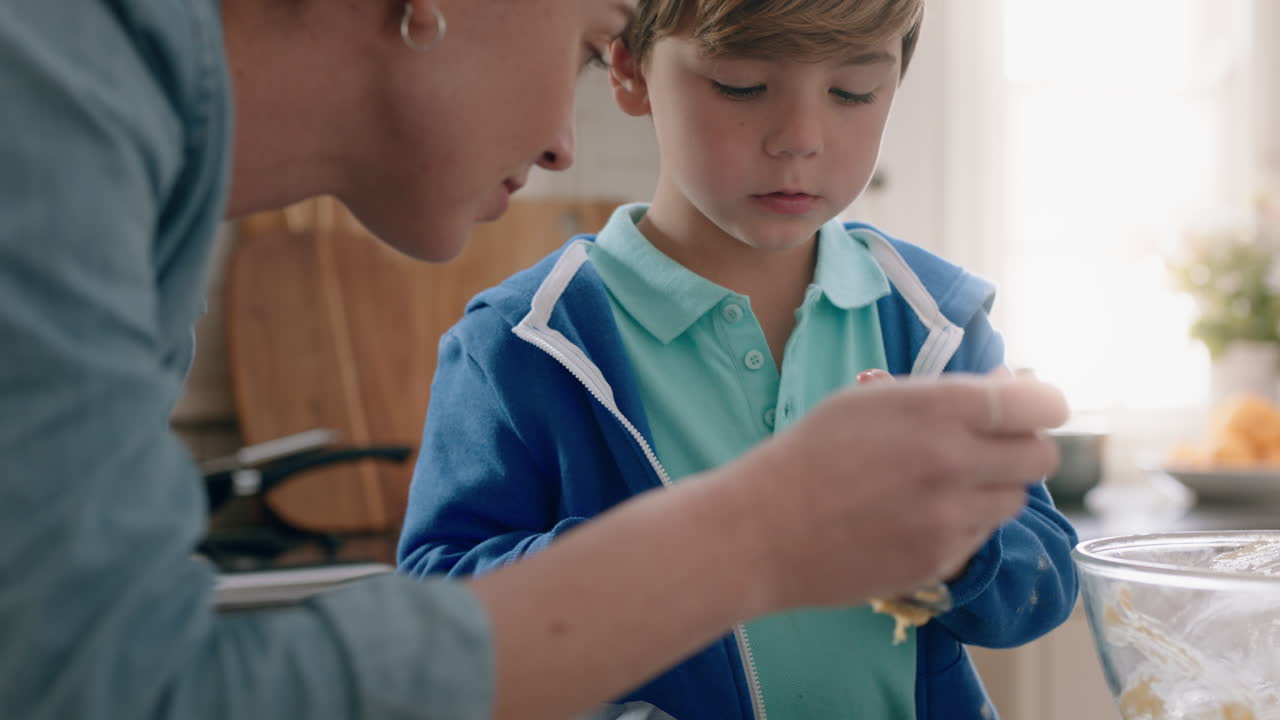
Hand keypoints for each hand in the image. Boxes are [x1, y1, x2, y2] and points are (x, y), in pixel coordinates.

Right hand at [707, 374, 1066, 614]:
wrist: (762, 530)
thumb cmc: (809, 454)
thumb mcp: (869, 401)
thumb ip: (940, 396)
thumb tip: (1003, 390)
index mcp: (937, 410)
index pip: (1039, 404)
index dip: (1038, 405)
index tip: (1023, 409)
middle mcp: (954, 463)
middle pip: (1040, 457)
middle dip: (1020, 448)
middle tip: (987, 448)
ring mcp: (951, 519)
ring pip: (1014, 501)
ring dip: (991, 489)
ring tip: (940, 485)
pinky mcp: (941, 562)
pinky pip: (979, 538)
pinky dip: (960, 526)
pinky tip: (914, 518)